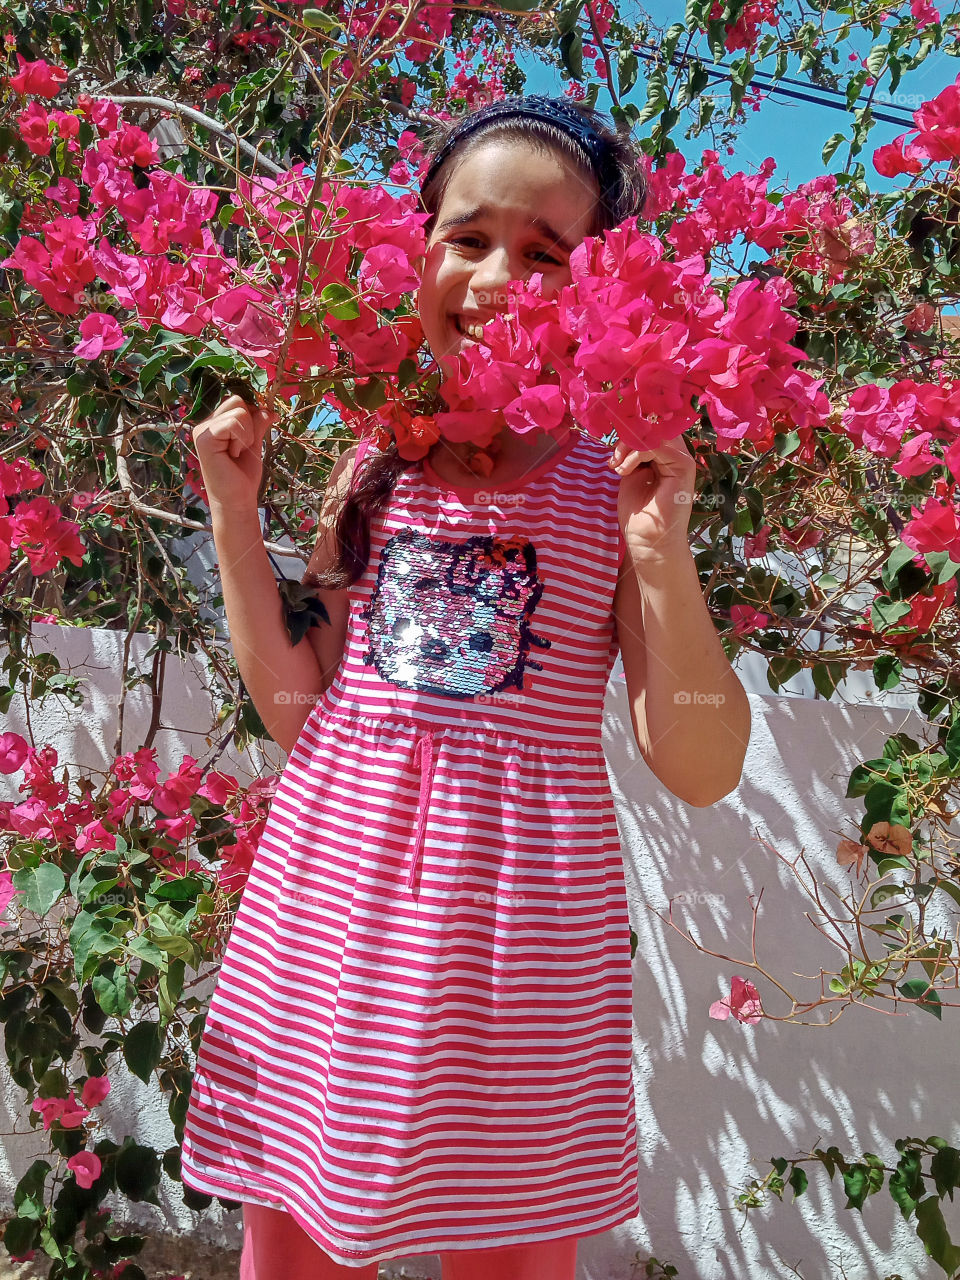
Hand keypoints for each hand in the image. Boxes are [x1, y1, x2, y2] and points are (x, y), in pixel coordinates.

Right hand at [191, 394, 277, 513]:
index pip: (238, 401)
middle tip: (241, 448)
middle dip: (249, 425)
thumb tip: (270, 410)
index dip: (251, 416)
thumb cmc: (243, 475)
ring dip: (247, 435)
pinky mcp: (203, 438)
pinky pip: (233, 422)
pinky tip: (232, 455)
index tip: (249, 440)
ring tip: (236, 453)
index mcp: (216, 423)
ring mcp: (202, 430)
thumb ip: (258, 423)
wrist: (237, 499)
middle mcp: (206, 424)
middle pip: (238, 401)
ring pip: (239, 411)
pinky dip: (241, 439)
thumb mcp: (254, 443)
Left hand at [609, 434, 696, 563]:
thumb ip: (632, 453)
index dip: (629, 435)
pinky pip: (658, 445)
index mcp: (665, 456)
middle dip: (628, 438)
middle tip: (614, 459)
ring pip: (655, 433)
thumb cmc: (638, 512)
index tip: (613, 457)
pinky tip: (626, 470)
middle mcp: (676, 455)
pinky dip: (636, 454)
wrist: (647, 540)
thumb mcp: (631, 474)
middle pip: (653, 427)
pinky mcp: (684, 466)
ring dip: (630, 446)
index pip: (649, 429)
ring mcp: (682, 459)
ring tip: (619, 467)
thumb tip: (625, 433)